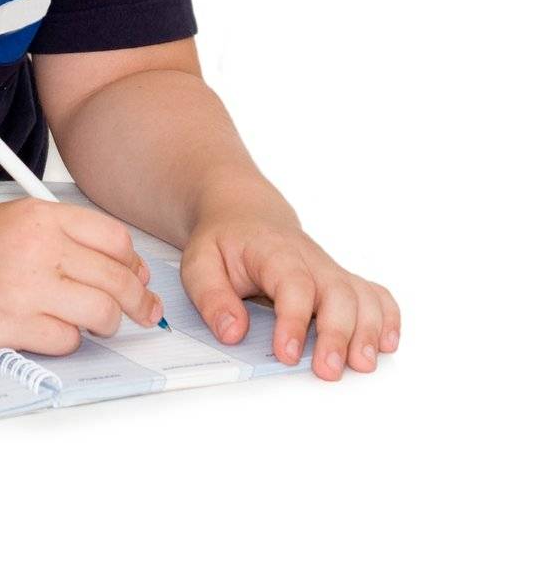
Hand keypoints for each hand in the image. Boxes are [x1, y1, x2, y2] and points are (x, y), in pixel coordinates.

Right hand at [0, 198, 165, 356]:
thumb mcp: (16, 221)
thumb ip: (67, 238)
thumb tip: (126, 268)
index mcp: (40, 216)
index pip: (115, 239)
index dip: (133, 264)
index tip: (137, 279)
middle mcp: (36, 247)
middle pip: (117, 279)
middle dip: (135, 302)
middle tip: (139, 312)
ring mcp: (25, 287)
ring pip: (101, 313)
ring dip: (103, 324)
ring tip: (88, 322)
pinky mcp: (12, 325)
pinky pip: (67, 341)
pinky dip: (65, 341)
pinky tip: (47, 329)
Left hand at [180, 198, 400, 380]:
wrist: (244, 215)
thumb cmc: (224, 241)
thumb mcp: (199, 261)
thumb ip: (211, 296)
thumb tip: (231, 333)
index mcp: (273, 252)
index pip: (292, 283)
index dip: (293, 319)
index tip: (287, 353)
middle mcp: (309, 260)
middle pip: (337, 292)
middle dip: (337, 334)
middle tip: (327, 370)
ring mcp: (329, 271)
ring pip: (361, 296)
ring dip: (368, 331)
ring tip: (361, 364)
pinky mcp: (341, 281)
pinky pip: (375, 294)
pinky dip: (387, 317)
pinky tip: (387, 343)